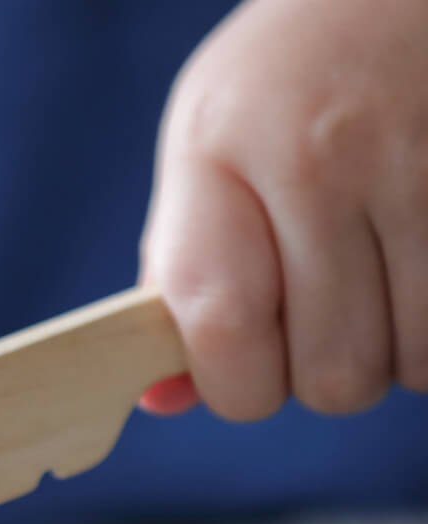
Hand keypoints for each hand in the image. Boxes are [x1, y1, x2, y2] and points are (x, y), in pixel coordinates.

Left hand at [139, 0, 427, 419]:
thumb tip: (162, 399)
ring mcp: (419, 165)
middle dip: (325, 372)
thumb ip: (179, 274)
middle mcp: (321, 159)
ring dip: (396, 350)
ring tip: (378, 282)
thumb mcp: (204, 152)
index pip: (223, 330)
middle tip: (323, 314)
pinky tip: (417, 266)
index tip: (245, 369)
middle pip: (332, 375)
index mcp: (221, 157)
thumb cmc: (285, 84)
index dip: (237, 386)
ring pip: (414, 362)